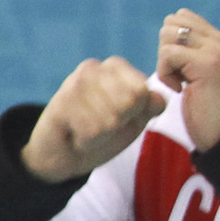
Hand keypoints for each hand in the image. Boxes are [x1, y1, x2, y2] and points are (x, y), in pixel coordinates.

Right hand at [22, 56, 165, 182]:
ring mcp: (74, 82)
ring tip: (88, 129)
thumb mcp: (135, 118)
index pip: (143, 90)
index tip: (121, 115)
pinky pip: (92, 131)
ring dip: (103, 134)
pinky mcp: (60, 103)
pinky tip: (76, 134)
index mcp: (115, 66)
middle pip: (129, 102)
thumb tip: (159, 99)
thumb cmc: (103, 132)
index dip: (136, 112)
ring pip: (111, 119)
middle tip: (102, 124)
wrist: (64, 154)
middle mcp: (93, 67)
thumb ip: (150, 106)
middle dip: (120, 123)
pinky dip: (88, 141)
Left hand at [153, 10, 219, 152]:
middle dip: (165, 48)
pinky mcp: (209, 64)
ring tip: (178, 81)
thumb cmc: (209, 111)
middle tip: (178, 74)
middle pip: (173, 21)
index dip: (172, 41)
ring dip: (164, 60)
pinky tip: (179, 89)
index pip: (184, 17)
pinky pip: (168, 53)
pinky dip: (165, 73)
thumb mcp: (201, 74)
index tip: (181, 68)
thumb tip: (170, 28)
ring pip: (168, 34)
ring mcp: (219, 51)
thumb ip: (193, 50)